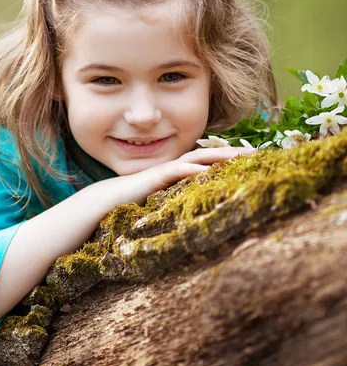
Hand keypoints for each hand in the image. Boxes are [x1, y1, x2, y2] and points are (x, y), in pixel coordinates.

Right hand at [110, 146, 254, 205]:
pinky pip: (176, 170)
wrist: (108, 201)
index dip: (231, 159)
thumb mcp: (166, 202)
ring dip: (219, 156)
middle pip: (210, 155)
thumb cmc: (136, 204)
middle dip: (234, 152)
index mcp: (181, 172)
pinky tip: (206, 171)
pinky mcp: (156, 177)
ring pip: (197, 158)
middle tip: (258, 152)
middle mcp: (177, 167)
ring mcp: (167, 170)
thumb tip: (204, 212)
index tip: (254, 160)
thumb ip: (183, 201)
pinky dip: (191, 170)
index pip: (211, 162)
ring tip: (240, 156)